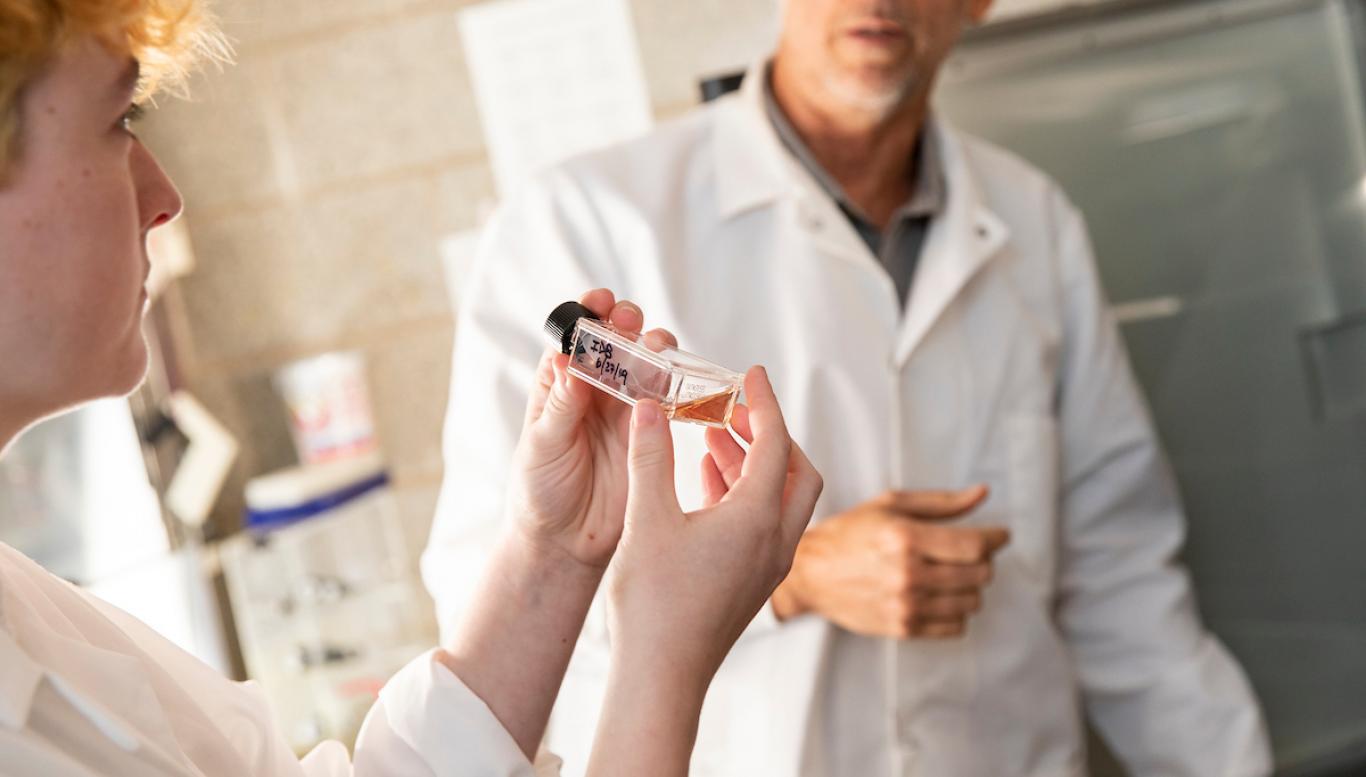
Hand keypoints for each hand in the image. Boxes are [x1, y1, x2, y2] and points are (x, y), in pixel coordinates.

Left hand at [506, 288, 676, 569]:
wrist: (566, 543)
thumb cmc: (540, 492)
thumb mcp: (542, 445)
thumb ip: (560, 406)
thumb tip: (566, 360)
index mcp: (560, 385)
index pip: (576, 338)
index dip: (589, 314)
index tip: (599, 302)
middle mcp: (595, 391)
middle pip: (618, 342)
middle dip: (627, 325)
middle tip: (631, 323)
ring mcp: (625, 411)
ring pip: (647, 366)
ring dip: (655, 350)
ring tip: (657, 350)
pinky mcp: (650, 433)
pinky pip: (668, 401)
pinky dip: (676, 386)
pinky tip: (679, 382)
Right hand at [607, 366, 823, 683]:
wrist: (661, 675)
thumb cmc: (655, 603)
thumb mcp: (646, 518)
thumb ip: (650, 456)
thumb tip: (649, 407)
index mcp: (759, 518)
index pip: (776, 443)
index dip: (763, 403)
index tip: (751, 374)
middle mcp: (776, 540)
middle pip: (797, 471)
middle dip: (769, 434)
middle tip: (734, 408)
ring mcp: (767, 564)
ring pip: (780, 499)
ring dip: (753, 463)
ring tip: (712, 435)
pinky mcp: (751, 581)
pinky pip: (762, 524)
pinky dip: (742, 493)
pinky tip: (705, 480)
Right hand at [770, 487, 1008, 637]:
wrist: (812, 573)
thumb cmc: (852, 532)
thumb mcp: (891, 505)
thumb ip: (941, 502)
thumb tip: (983, 494)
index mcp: (905, 537)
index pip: (975, 545)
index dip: (996, 539)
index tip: (1000, 535)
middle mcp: (908, 573)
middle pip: (980, 574)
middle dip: (984, 561)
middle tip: (970, 552)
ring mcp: (906, 605)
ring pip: (972, 602)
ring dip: (971, 586)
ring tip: (952, 573)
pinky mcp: (903, 628)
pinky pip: (956, 626)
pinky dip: (957, 611)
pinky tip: (940, 595)